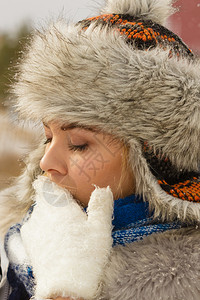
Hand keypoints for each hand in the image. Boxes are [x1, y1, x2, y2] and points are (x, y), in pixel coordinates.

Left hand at [21, 176, 112, 299]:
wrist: (65, 288)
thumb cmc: (85, 256)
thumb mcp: (100, 227)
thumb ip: (101, 204)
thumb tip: (102, 189)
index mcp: (56, 204)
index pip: (45, 183)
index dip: (55, 185)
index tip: (67, 192)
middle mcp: (40, 213)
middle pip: (44, 199)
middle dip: (57, 203)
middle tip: (74, 214)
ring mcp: (32, 228)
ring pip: (40, 213)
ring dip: (51, 216)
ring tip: (68, 231)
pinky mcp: (29, 243)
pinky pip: (36, 227)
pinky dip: (45, 229)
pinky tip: (59, 241)